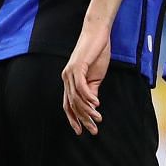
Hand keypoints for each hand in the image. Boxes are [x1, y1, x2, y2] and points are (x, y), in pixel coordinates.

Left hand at [60, 21, 110, 135]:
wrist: (97, 34)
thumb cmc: (97, 53)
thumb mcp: (96, 75)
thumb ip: (92, 90)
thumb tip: (92, 105)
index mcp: (69, 81)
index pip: (68, 104)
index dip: (74, 119)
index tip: (82, 131)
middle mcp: (66, 78)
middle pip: (72, 104)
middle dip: (83, 119)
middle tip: (94, 130)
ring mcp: (70, 73)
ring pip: (76, 98)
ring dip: (88, 110)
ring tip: (98, 118)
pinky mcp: (77, 67)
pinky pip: (81, 87)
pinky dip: (88, 97)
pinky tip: (96, 104)